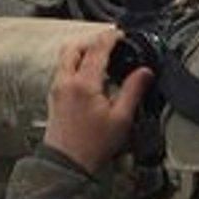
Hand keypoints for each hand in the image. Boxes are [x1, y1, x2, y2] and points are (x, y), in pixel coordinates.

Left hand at [41, 29, 153, 173]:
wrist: (67, 164)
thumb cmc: (93, 145)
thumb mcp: (121, 119)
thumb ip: (133, 90)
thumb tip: (145, 72)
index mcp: (83, 83)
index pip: (96, 49)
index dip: (110, 37)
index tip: (120, 34)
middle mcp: (66, 82)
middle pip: (74, 47)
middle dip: (91, 41)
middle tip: (109, 44)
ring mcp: (57, 89)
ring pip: (65, 58)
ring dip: (81, 52)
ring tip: (101, 59)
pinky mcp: (54, 97)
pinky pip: (62, 70)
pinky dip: (75, 64)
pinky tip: (89, 76)